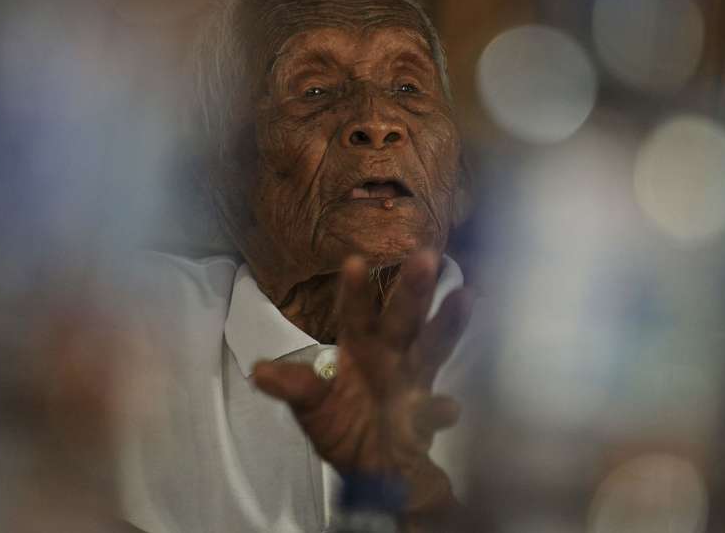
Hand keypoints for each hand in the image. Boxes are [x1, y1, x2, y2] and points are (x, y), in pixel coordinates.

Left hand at [252, 250, 472, 516]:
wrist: (375, 469)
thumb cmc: (343, 425)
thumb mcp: (313, 409)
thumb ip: (296, 388)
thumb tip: (259, 371)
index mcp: (360, 347)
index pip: (356, 315)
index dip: (355, 292)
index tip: (355, 262)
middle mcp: (391, 354)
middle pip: (403, 318)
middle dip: (414, 290)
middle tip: (425, 256)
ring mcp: (414, 379)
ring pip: (432, 347)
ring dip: (447, 324)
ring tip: (465, 296)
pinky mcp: (429, 413)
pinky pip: (436, 409)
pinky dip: (441, 409)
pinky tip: (447, 409)